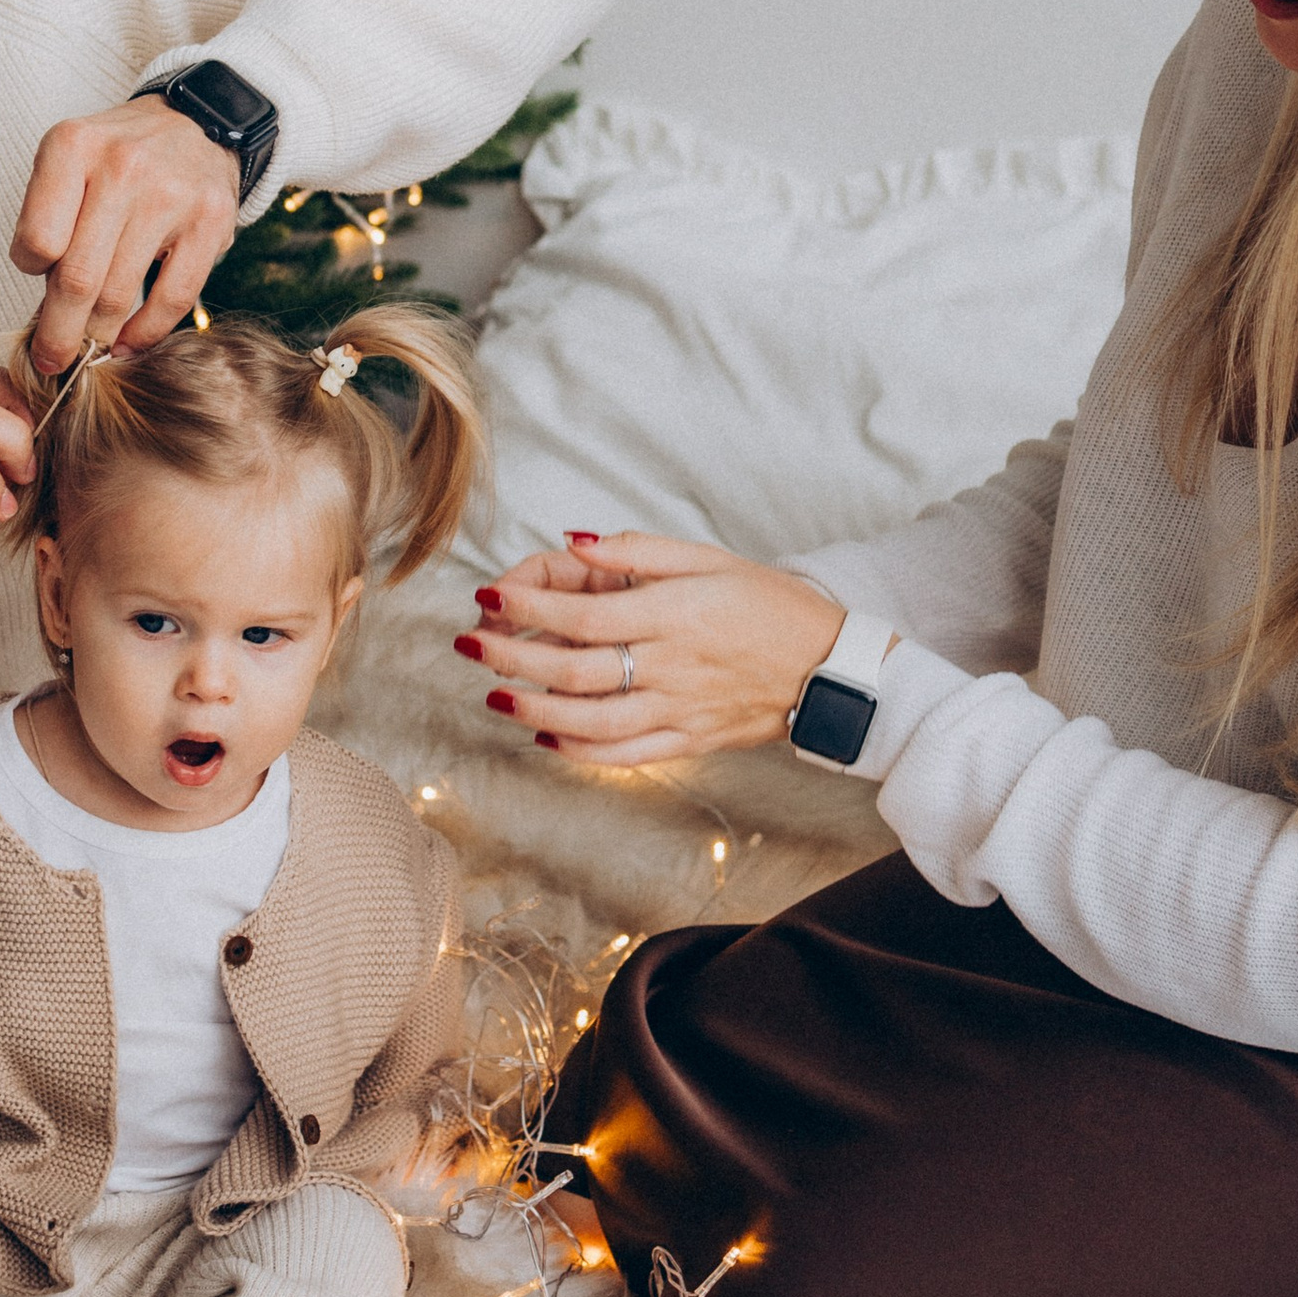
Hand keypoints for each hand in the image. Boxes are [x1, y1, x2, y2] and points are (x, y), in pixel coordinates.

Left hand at [11, 97, 240, 373]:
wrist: (196, 122)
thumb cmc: (118, 155)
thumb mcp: (69, 162)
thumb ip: (50, 222)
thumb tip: (43, 311)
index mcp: (72, 146)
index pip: (37, 240)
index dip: (31, 271)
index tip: (39, 279)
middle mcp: (121, 166)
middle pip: (78, 277)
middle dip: (59, 333)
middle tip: (51, 360)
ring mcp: (171, 194)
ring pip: (120, 293)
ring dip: (98, 336)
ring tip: (89, 349)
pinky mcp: (210, 221)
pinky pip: (173, 298)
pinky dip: (145, 333)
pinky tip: (129, 342)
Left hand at [457, 532, 850, 766]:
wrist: (829, 665)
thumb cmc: (767, 602)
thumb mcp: (708, 558)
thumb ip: (638, 552)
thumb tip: (575, 542)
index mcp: (674, 613)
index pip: (583, 614)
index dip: (527, 606)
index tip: (485, 596)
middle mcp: (671, 666)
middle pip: (574, 670)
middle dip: (510, 658)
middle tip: (468, 647)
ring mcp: (679, 710)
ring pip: (591, 721)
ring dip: (534, 708)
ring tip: (496, 694)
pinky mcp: (689, 741)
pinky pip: (624, 754)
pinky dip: (578, 750)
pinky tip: (545, 734)